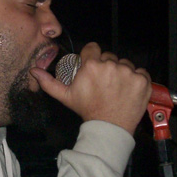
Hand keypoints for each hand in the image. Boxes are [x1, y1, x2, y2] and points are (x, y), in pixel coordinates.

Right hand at [31, 42, 152, 134]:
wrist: (109, 128)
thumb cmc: (87, 110)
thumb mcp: (66, 96)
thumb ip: (49, 82)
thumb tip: (34, 70)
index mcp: (92, 65)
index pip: (93, 48)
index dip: (92, 57)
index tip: (93, 68)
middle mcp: (111, 65)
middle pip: (109, 57)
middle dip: (107, 67)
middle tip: (105, 83)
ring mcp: (129, 72)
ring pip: (125, 64)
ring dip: (122, 73)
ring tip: (117, 88)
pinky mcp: (143, 80)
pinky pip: (141, 72)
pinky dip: (137, 80)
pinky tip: (129, 90)